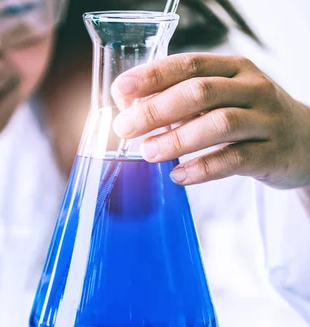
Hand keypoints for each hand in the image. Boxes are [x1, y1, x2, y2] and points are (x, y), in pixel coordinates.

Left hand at [111, 53, 309, 188]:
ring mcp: (266, 120)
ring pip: (219, 124)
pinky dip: (202, 168)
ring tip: (148, 153)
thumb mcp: (219, 99)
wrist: (305, 142)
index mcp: (233, 69)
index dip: (153, 76)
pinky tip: (178, 175)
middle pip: (200, 92)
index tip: (122, 90)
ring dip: (177, 139)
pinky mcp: (272, 154)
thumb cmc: (248, 118)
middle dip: (157, 109)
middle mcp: (251, 89)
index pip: (189, 64)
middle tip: (126, 128)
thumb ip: (179, 100)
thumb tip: (128, 108)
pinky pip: (235, 159)